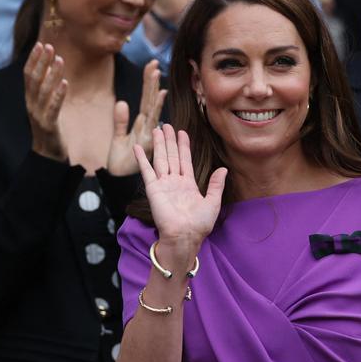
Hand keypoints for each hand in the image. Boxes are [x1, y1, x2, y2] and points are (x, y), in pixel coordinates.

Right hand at [23, 42, 67, 160]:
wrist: (47, 154)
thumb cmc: (48, 128)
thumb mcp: (44, 107)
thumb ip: (45, 90)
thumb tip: (50, 70)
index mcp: (29, 99)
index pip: (28, 75)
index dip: (34, 59)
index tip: (40, 44)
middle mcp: (31, 105)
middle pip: (34, 79)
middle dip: (41, 61)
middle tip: (49, 46)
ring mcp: (39, 115)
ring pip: (44, 91)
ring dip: (51, 73)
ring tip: (60, 59)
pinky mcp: (48, 125)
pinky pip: (53, 107)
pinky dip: (58, 94)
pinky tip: (65, 82)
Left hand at [107, 60, 165, 176]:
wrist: (118, 179)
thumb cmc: (121, 160)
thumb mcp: (118, 137)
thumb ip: (120, 121)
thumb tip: (122, 102)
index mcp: (141, 125)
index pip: (145, 99)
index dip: (148, 83)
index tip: (151, 65)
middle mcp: (147, 128)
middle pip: (150, 101)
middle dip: (151, 82)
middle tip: (154, 63)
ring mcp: (147, 136)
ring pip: (152, 111)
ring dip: (154, 94)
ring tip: (156, 75)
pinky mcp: (145, 145)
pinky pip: (149, 126)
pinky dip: (155, 111)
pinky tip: (158, 99)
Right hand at [134, 124, 224, 263]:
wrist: (184, 236)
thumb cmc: (199, 225)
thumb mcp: (213, 203)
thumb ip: (216, 185)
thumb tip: (223, 169)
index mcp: (188, 184)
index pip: (185, 160)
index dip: (183, 146)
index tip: (182, 132)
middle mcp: (174, 182)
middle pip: (172, 156)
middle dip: (169, 140)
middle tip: (167, 125)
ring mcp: (163, 185)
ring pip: (160, 159)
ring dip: (158, 144)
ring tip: (157, 129)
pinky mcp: (153, 189)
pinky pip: (146, 171)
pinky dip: (142, 159)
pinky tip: (138, 147)